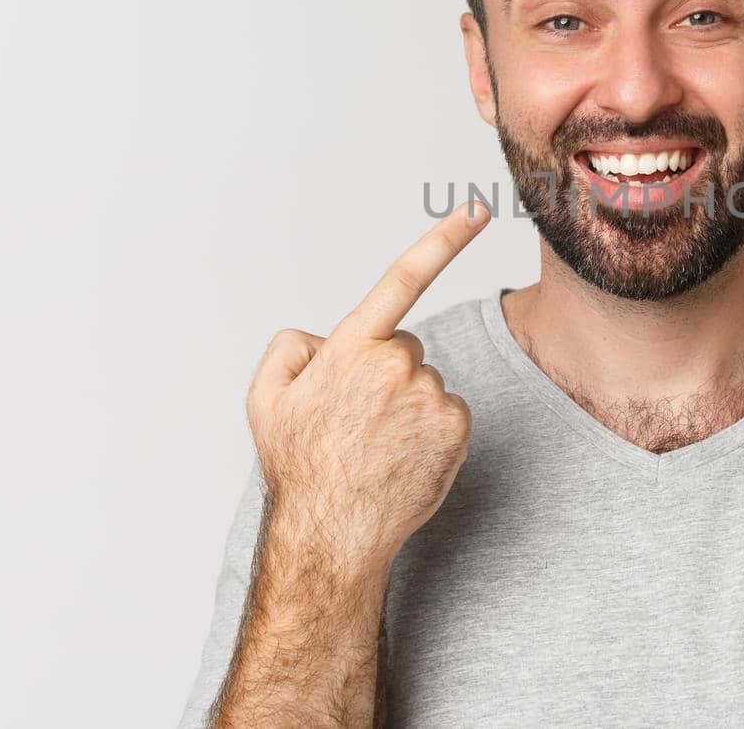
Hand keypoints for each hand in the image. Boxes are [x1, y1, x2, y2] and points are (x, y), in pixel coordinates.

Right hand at [246, 201, 490, 571]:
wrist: (334, 534)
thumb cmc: (300, 466)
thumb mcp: (266, 398)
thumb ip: (291, 346)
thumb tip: (330, 336)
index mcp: (353, 349)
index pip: (402, 279)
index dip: (443, 239)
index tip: (476, 209)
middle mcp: (398, 366)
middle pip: (404, 346)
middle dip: (383, 369)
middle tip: (354, 417)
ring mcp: (431, 398)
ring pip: (425, 381)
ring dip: (405, 403)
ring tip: (375, 444)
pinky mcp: (457, 427)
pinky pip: (447, 410)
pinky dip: (430, 428)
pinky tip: (402, 456)